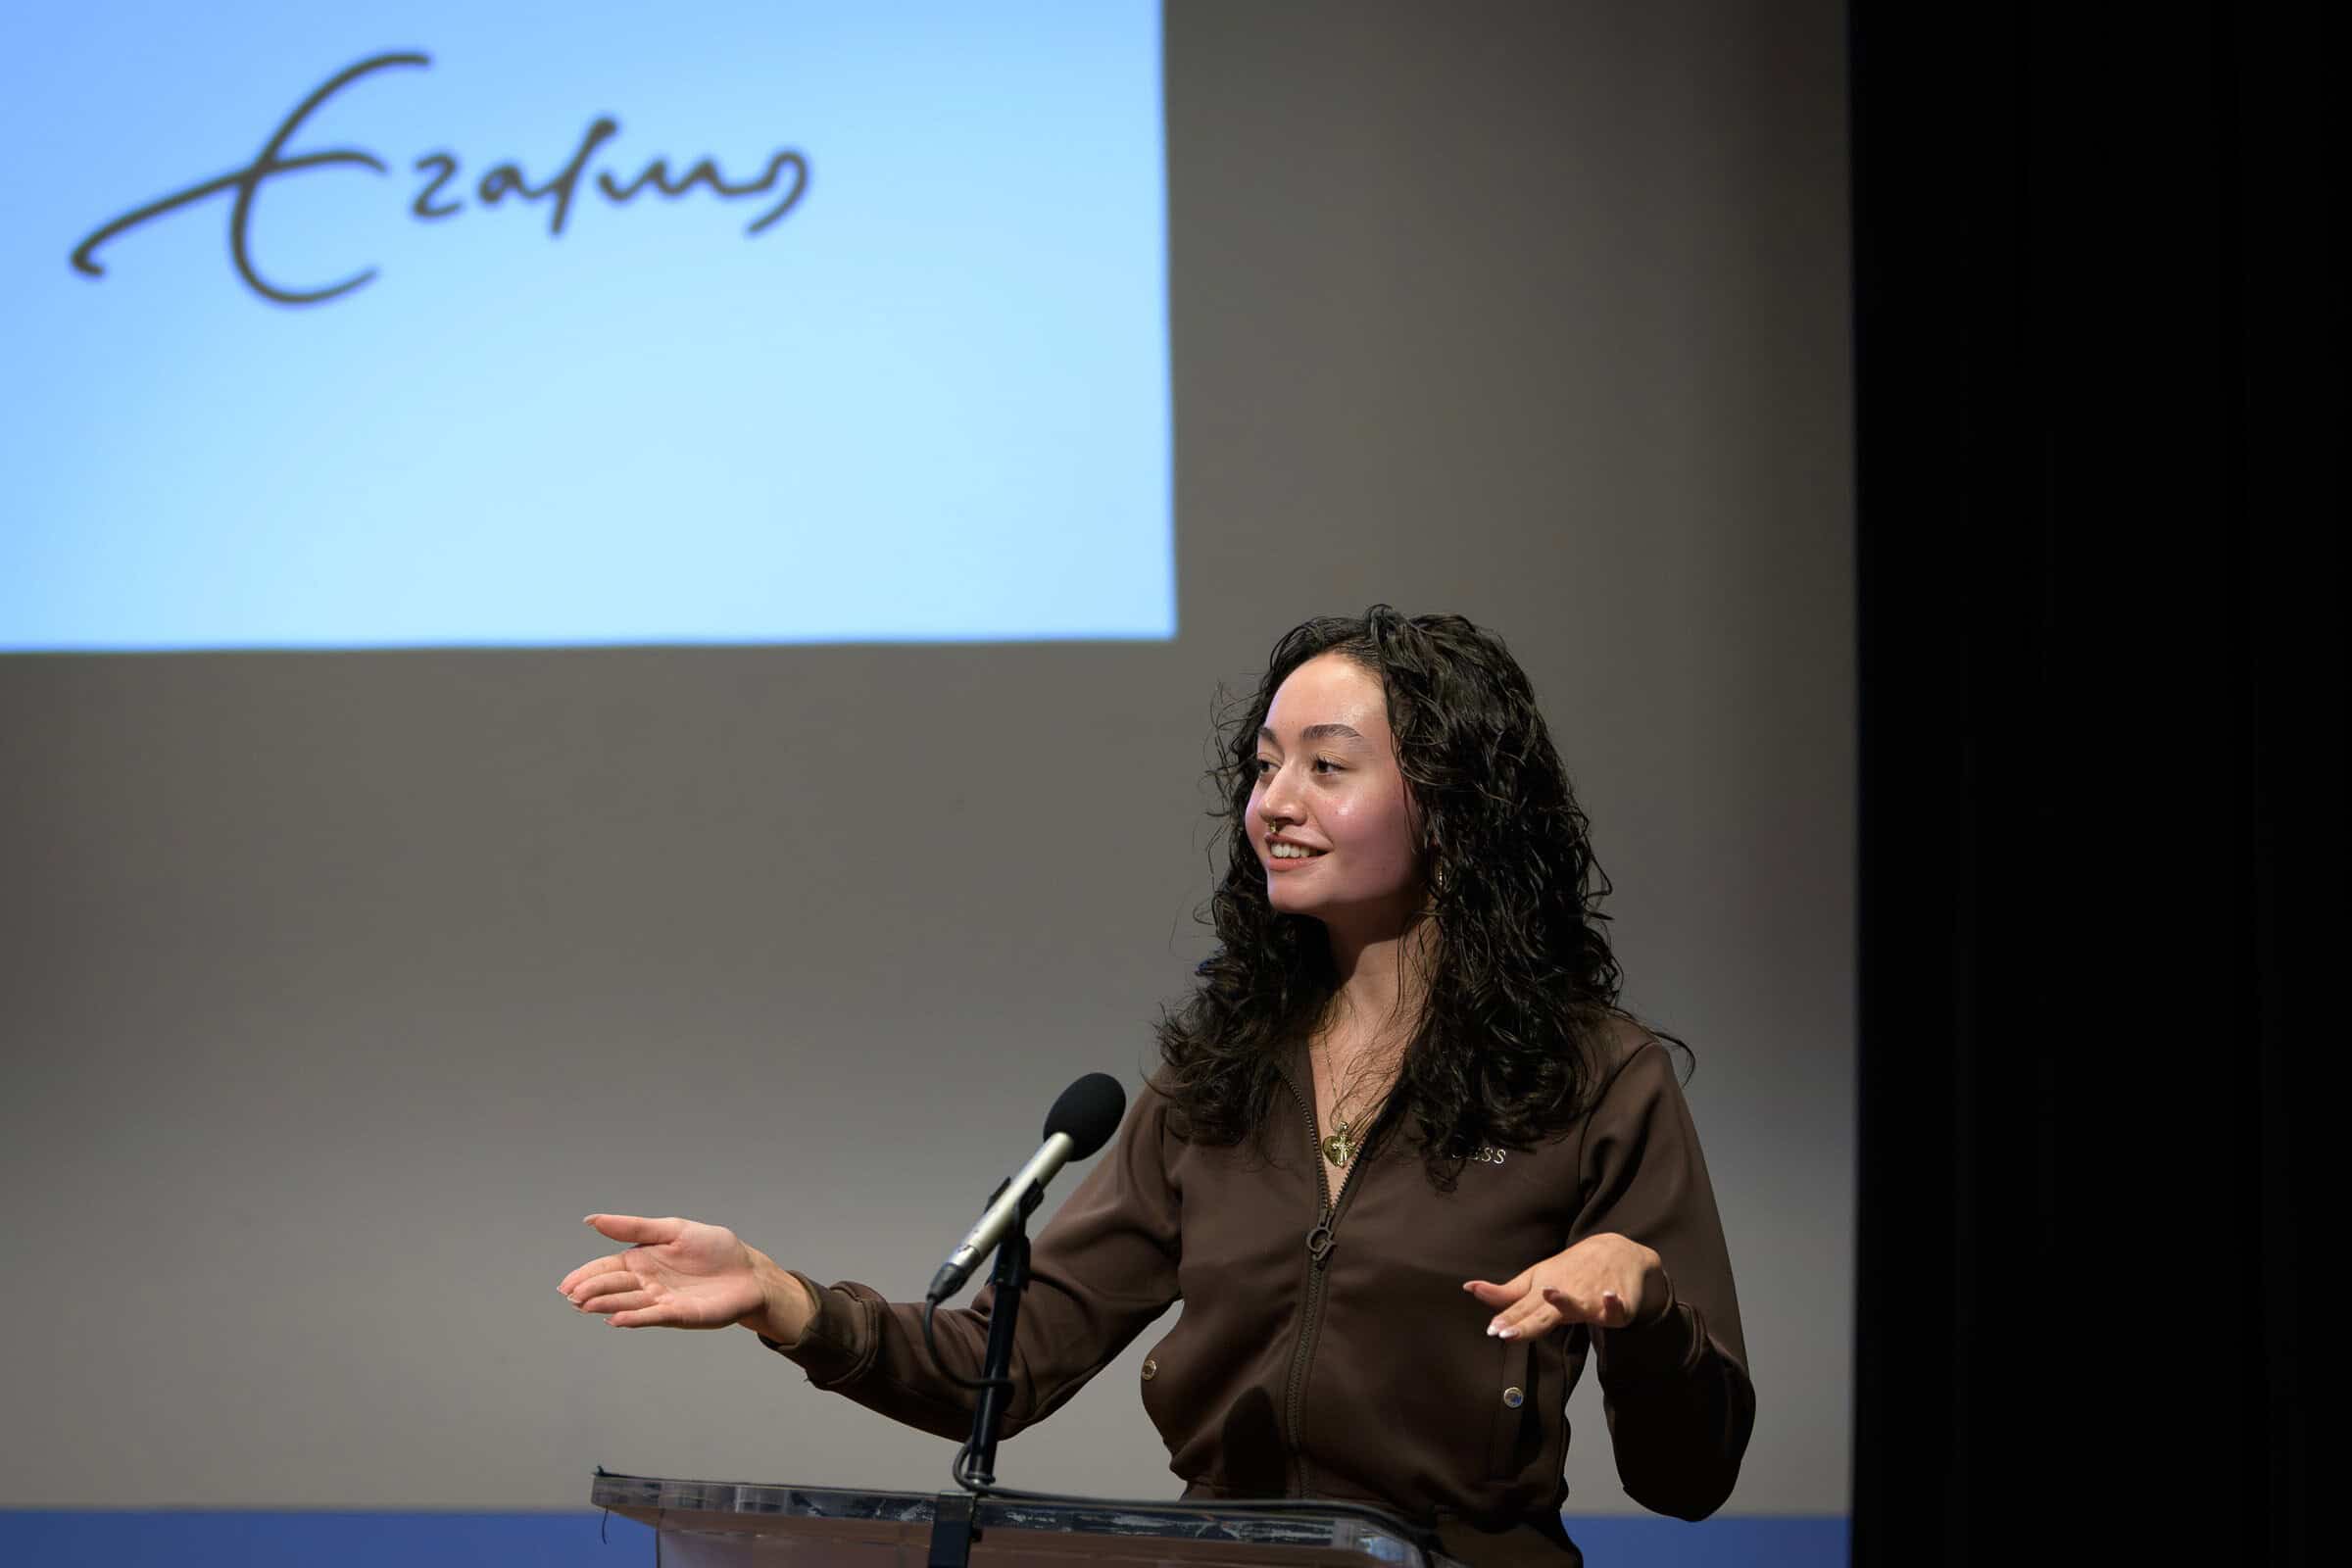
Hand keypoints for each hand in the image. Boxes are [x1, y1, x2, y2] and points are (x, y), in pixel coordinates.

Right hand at [557, 1213, 810, 1338]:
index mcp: (642, 1261)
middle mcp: (647, 1284)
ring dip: (607, 1305)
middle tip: (573, 1296)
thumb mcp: (672, 1229)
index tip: (565, 1285)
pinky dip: (634, 1317)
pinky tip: (616, 1319)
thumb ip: (633, 1227)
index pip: (607, 1269)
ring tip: (586, 1305)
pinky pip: (652, 1316)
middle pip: (613, 1287)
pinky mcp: (679, 1314)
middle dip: (592, 1291)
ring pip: (628, 1303)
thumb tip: (590, 1220)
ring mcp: (661, 1301)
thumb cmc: (713, 1249)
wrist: (748, 1272)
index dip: (586, 1276)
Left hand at [1463, 1232, 1670, 1338]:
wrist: (1614, 1249)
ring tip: (1549, 1293)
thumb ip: (1506, 1294)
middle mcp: (1565, 1294)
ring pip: (1577, 1304)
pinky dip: (1613, 1302)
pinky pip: (1616, 1306)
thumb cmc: (1569, 1270)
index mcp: (1544, 1291)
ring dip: (1564, 1300)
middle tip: (1505, 1332)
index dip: (1508, 1320)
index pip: (1522, 1309)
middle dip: (1525, 1321)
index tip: (1493, 1330)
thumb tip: (1468, 1288)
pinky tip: (1610, 1297)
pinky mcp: (1616, 1303)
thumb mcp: (1537, 1279)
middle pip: (1543, 1312)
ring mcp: (1589, 1297)